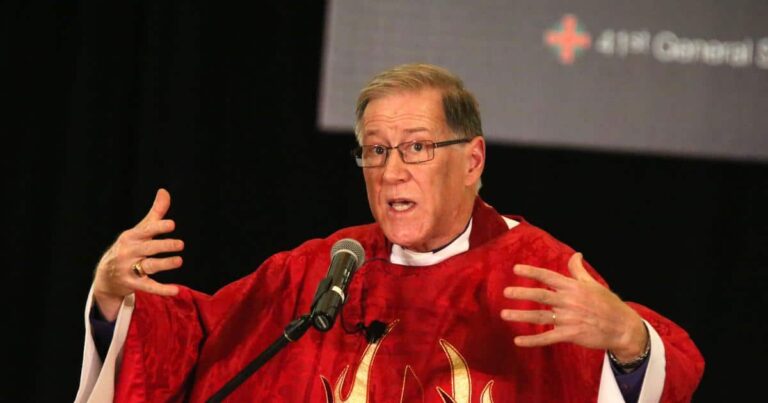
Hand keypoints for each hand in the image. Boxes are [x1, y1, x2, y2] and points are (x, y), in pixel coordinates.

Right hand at [92, 188, 184, 320]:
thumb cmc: (129, 248)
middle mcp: (129, 252)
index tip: (171, 224)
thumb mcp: (139, 231)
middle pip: (149, 248)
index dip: (159, 227)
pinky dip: (161, 289)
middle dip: (164, 246)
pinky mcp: (132, 284)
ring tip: (179, 261)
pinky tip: (175, 290)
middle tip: (180, 244)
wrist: (105, 276)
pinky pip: (148, 287)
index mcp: (131, 237)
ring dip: (164, 264)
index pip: (146, 230)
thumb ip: (155, 214)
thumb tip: (164, 191)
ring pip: (149, 266)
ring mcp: (128, 268)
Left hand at [500, 253, 647, 360]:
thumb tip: (576, 254)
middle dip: (522, 293)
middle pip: (541, 295)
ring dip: (521, 315)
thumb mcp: (593, 284)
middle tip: (506, 291)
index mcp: (573, 287)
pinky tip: (518, 340)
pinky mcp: (571, 334)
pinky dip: (532, 340)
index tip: (516, 269)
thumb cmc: (608, 304)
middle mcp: (569, 301)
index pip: (549, 277)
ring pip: (540, 316)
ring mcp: (569, 318)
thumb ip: (579, 270)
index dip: (532, 272)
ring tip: (505, 314)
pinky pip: (548, 337)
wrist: (623, 328)